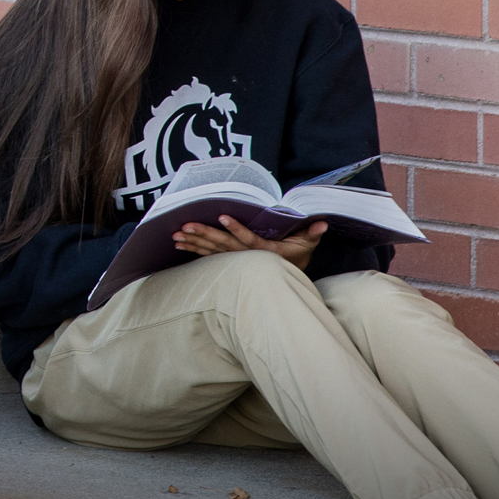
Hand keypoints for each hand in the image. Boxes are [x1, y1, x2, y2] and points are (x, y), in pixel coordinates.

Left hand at [173, 214, 326, 269]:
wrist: (285, 281)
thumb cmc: (296, 258)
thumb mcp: (306, 246)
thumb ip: (312, 234)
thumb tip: (322, 222)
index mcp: (266, 251)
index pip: (249, 239)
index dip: (236, 229)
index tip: (222, 217)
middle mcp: (248, 257)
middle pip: (224, 245)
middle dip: (204, 234)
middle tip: (186, 225)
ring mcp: (236, 261)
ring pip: (212, 251)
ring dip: (194, 242)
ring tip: (176, 235)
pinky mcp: (228, 262)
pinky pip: (208, 255)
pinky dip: (194, 249)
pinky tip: (179, 244)